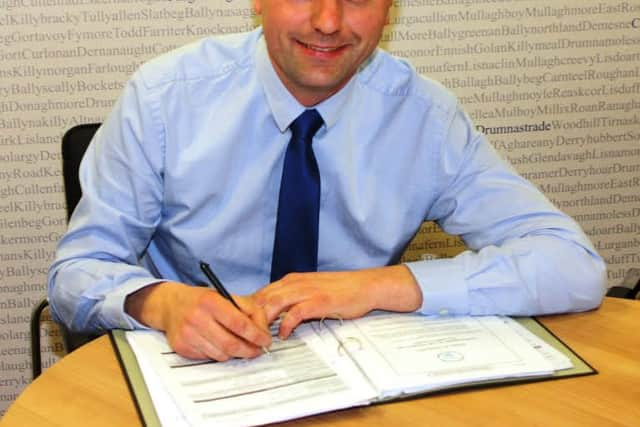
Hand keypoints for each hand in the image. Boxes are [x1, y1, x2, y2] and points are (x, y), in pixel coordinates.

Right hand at [125, 282, 271, 360]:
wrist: (171, 305)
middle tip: (258, 350)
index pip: (239, 323)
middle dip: (249, 350)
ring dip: (235, 353)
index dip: (256, 335)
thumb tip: (263, 330)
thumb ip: (249, 309)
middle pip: (231, 344)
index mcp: (211, 301)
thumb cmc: (203, 301)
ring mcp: (188, 334)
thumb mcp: (227, 296)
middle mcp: (197, 318)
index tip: (265, 340)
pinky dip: (219, 354)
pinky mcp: (182, 347)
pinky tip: (220, 344)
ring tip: (240, 346)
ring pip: (221, 354)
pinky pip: (209, 358)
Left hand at [254, 265, 421, 338]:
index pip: (259, 294)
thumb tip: (271, 316)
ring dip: (264, 323)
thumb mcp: (308, 292)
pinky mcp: (318, 300)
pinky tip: (285, 334)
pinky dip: (286, 324)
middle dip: (250, 319)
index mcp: (289, 281)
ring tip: (261, 339)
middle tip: (247, 338)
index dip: (247, 312)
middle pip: (261, 299)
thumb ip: (290, 300)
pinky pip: (295, 312)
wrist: (364, 285)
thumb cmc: (337, 291)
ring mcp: (306, 291)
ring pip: (273, 304)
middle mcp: (294, 283)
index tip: (242, 328)